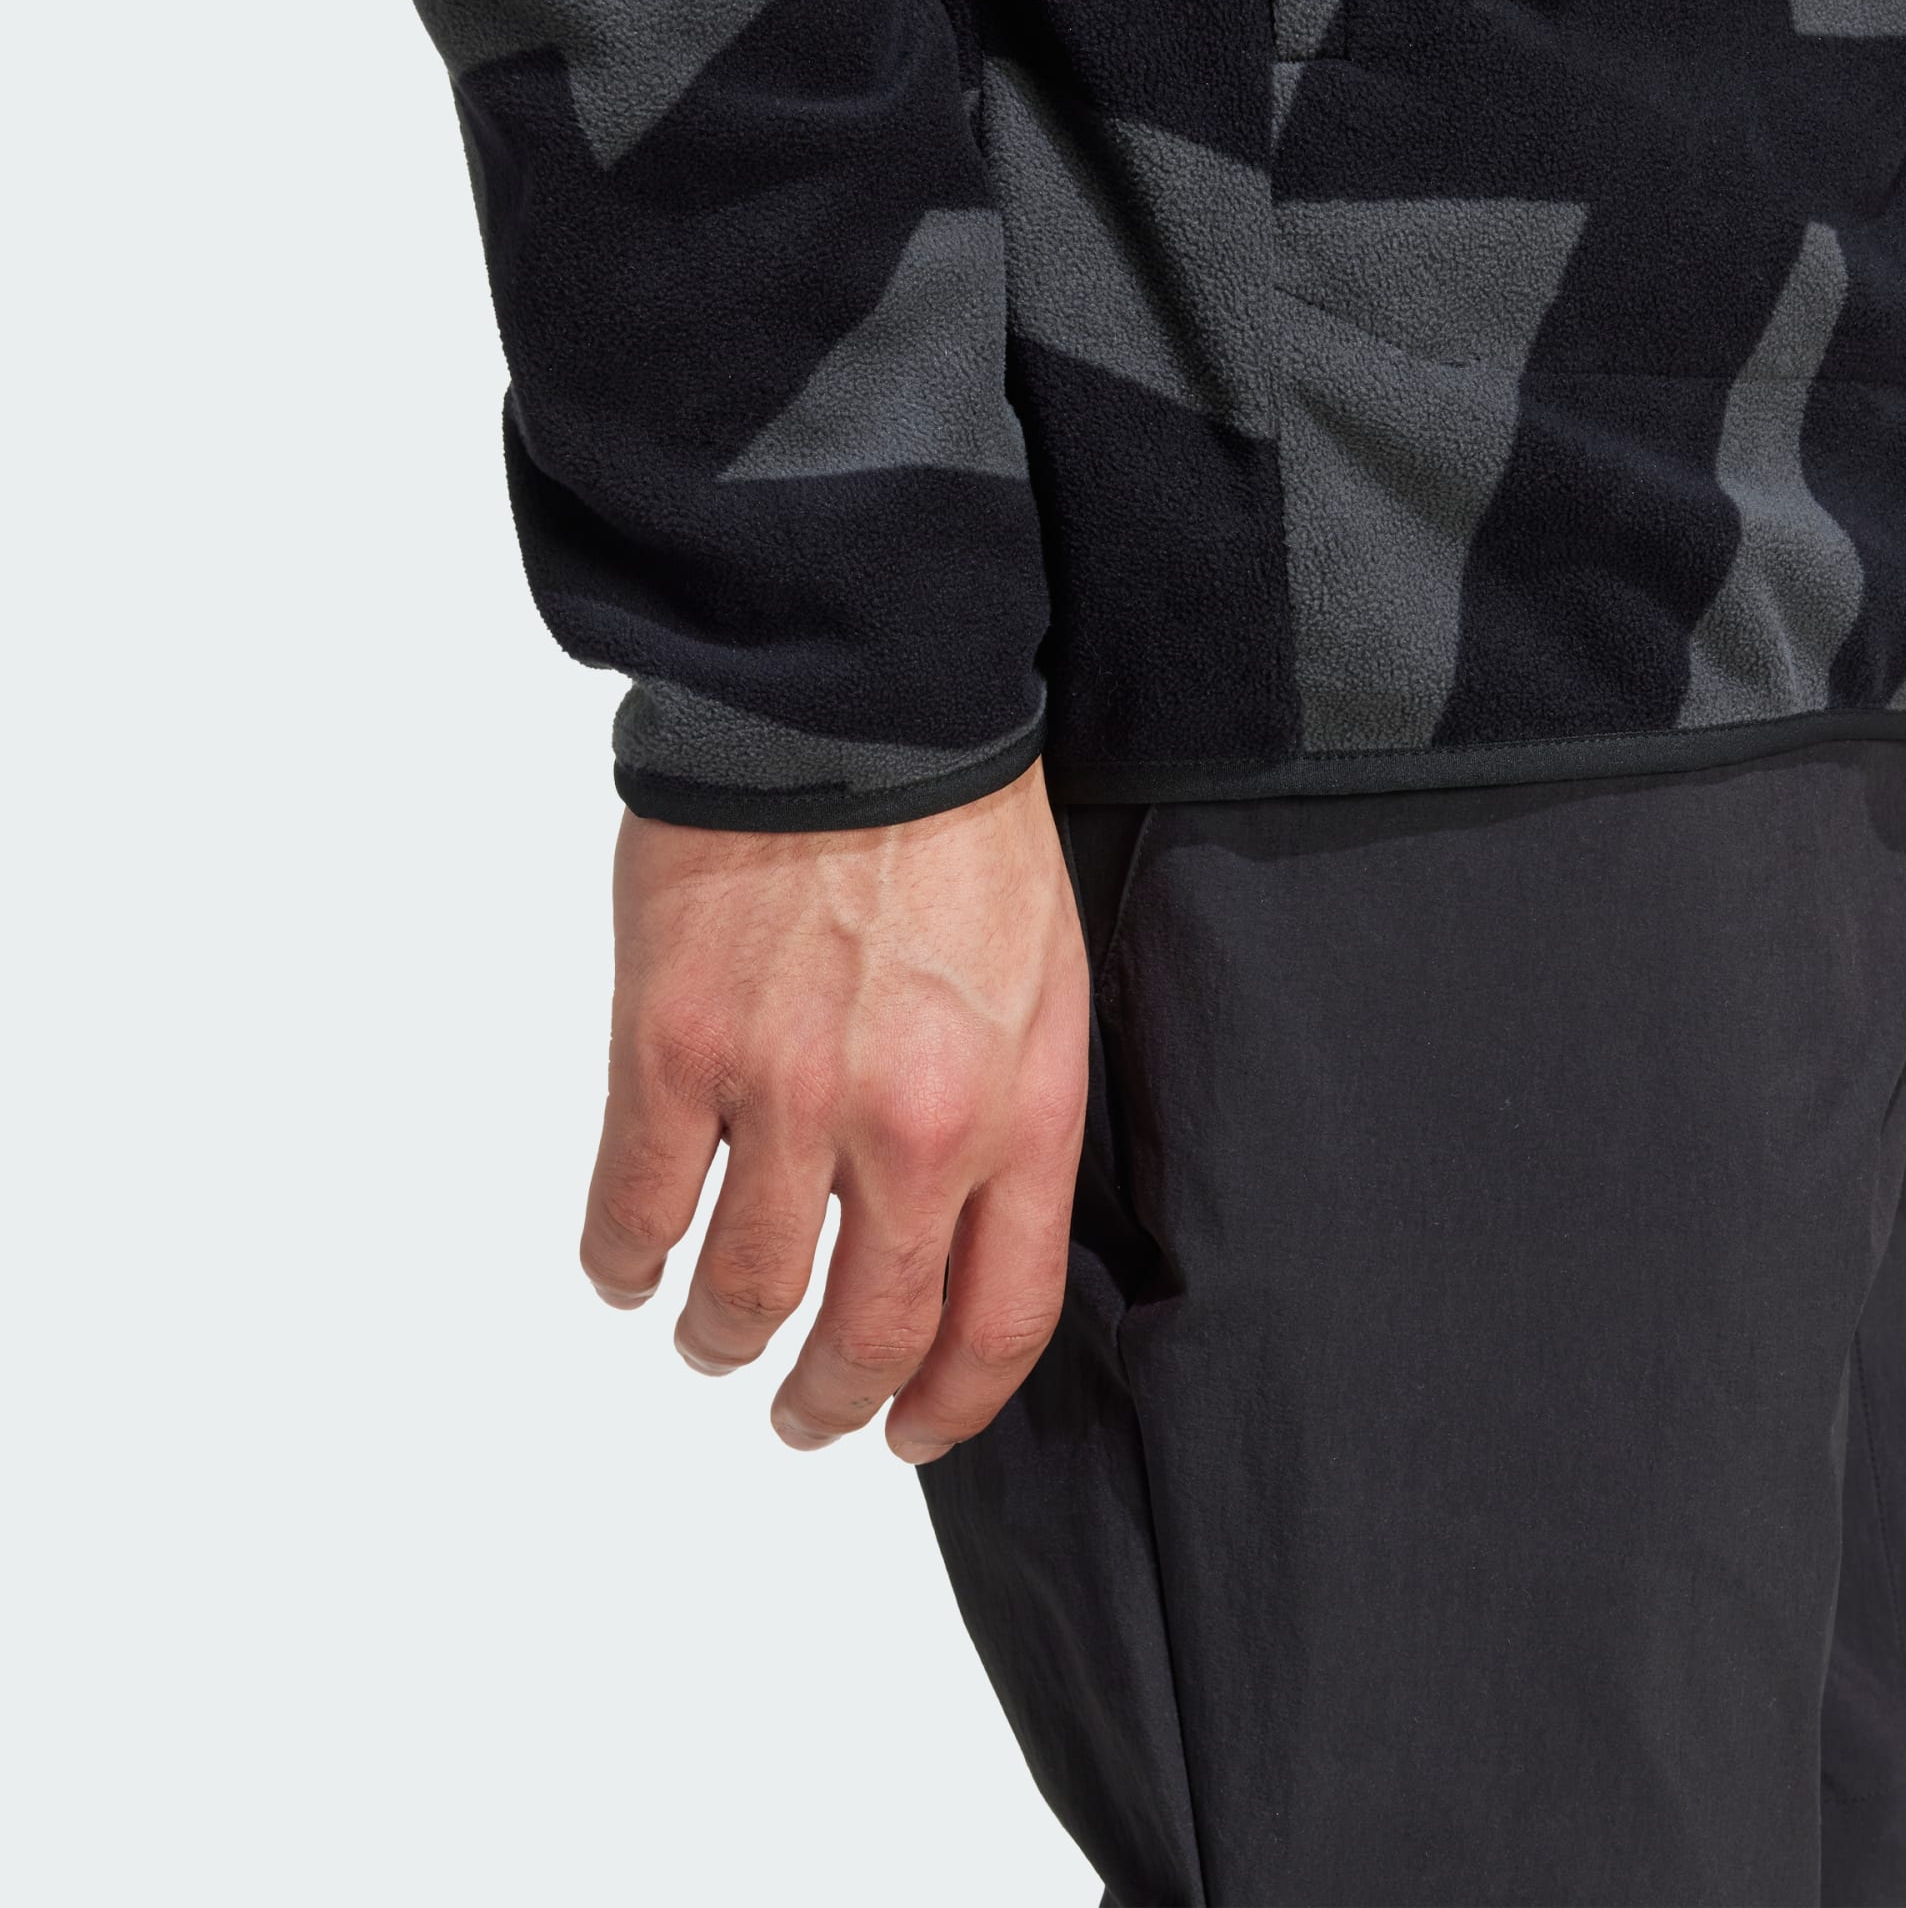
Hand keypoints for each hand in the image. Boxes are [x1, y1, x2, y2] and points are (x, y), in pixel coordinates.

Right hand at [579, 759, 1091, 1462]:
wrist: (862, 709)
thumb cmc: (964, 836)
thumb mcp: (1048, 990)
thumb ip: (1017, 1124)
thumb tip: (963, 1240)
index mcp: (1019, 1111)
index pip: (994, 1319)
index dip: (948, 1404)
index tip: (910, 1432)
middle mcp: (908, 1126)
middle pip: (866, 1332)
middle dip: (830, 1401)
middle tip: (803, 1417)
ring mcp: (783, 1092)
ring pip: (742, 1290)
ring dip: (721, 1341)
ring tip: (713, 1342)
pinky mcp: (671, 1047)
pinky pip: (634, 1207)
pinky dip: (623, 1262)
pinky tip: (628, 1271)